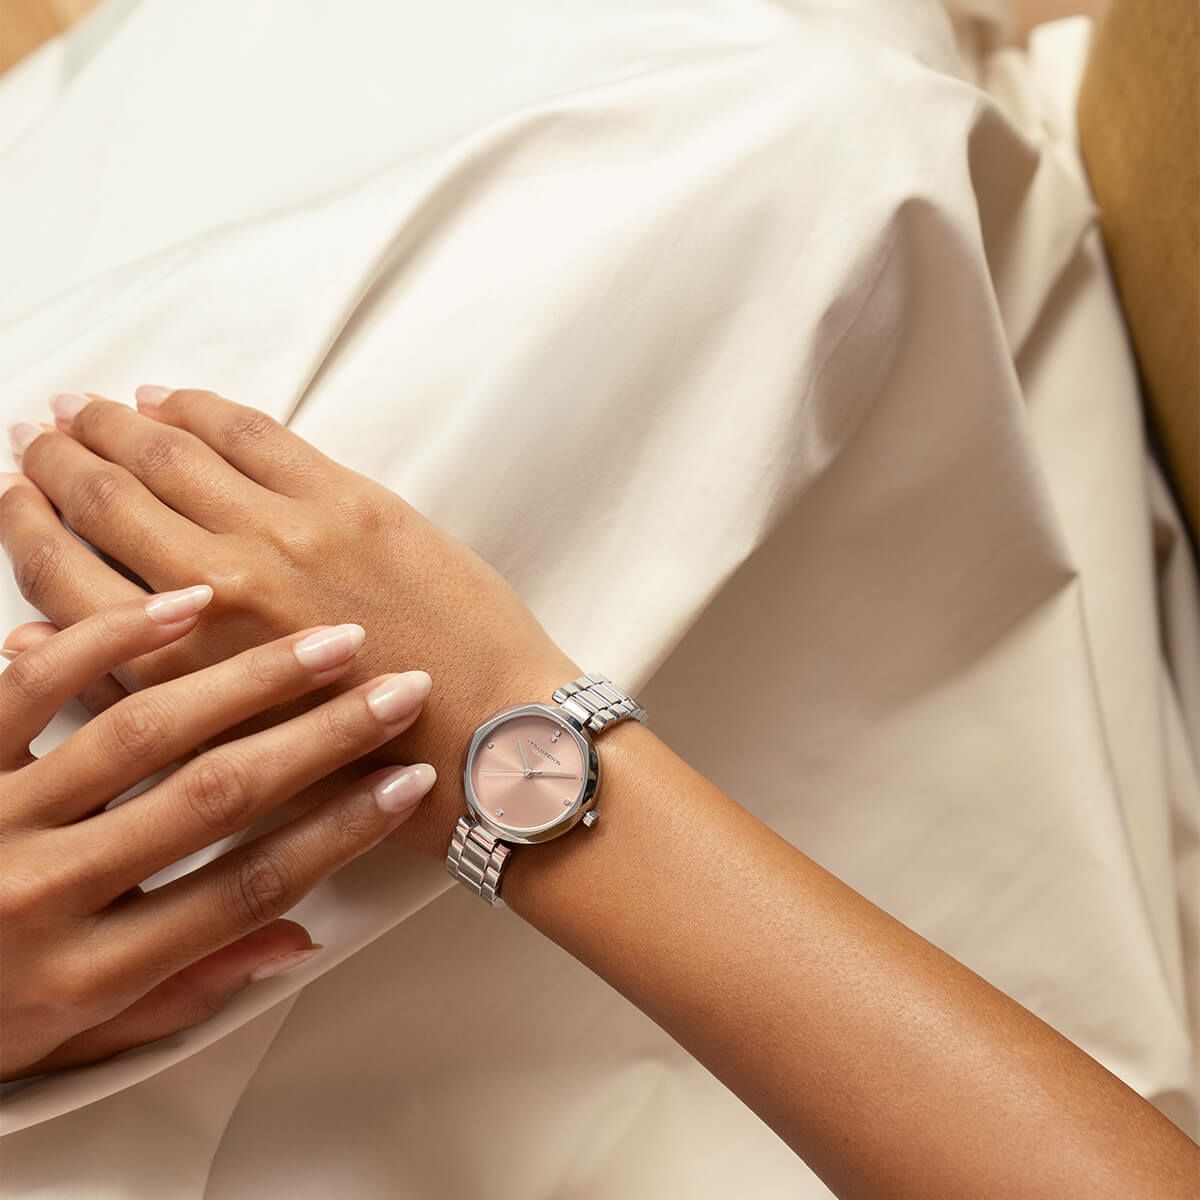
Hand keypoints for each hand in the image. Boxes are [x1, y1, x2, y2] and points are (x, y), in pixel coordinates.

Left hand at [0, 589, 434, 1079]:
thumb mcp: (68, 1042)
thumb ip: (180, 993)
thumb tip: (294, 940)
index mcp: (83, 972)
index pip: (246, 889)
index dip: (340, 832)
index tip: (405, 784)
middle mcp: (44, 890)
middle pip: (215, 795)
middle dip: (324, 735)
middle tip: (396, 688)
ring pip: (142, 731)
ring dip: (248, 677)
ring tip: (325, 641)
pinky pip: (33, 686)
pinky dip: (112, 639)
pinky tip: (186, 605)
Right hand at [2, 389, 577, 853]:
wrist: (493, 743)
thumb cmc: (363, 770)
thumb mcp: (229, 759)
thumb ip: (132, 700)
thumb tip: (23, 645)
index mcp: (180, 670)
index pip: (62, 575)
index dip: (24, 524)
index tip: (11, 492)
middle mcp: (219, 591)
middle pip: (106, 499)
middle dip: (59, 458)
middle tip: (36, 431)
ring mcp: (286, 537)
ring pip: (170, 453)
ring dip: (114, 421)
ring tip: (84, 405)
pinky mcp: (351, 504)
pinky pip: (253, 432)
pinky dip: (200, 408)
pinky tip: (169, 399)